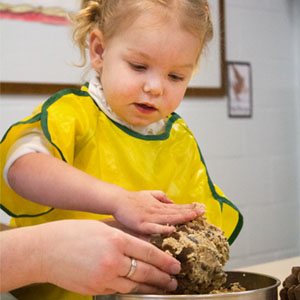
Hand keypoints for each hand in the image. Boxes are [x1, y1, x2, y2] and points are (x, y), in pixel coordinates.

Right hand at [39, 220, 180, 294]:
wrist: (45, 251)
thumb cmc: (73, 233)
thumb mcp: (103, 227)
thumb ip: (125, 236)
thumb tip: (145, 243)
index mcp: (116, 240)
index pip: (148, 252)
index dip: (165, 261)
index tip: (175, 266)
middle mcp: (113, 260)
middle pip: (145, 271)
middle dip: (163, 277)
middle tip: (174, 281)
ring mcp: (104, 277)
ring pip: (135, 285)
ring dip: (151, 287)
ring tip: (163, 288)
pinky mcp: (96, 289)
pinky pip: (119, 290)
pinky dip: (132, 289)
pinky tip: (139, 289)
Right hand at [113, 190, 205, 234]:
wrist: (118, 200)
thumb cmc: (133, 199)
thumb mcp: (149, 194)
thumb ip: (161, 197)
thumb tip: (172, 201)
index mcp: (159, 206)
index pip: (177, 207)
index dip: (189, 208)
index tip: (201, 208)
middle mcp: (157, 211)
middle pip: (176, 212)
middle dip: (190, 212)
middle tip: (203, 211)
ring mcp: (150, 218)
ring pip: (168, 218)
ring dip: (181, 217)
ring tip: (193, 216)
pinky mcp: (141, 225)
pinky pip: (154, 228)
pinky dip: (163, 228)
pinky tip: (172, 229)